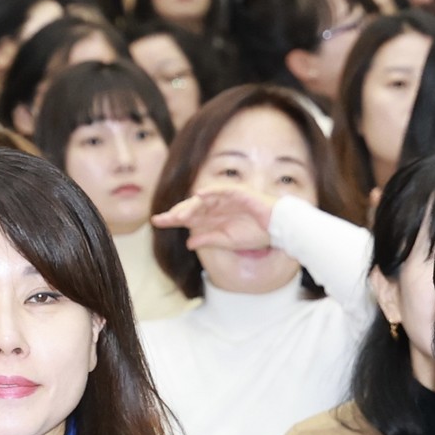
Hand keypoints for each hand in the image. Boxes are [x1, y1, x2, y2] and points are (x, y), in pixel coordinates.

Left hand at [154, 186, 277, 255]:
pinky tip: (198, 196)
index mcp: (213, 218)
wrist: (277, 228)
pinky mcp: (237, 192)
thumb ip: (208, 240)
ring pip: (202, 200)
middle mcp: (216, 207)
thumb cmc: (255, 234)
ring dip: (190, 207)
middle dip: (176, 213)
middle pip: (191, 207)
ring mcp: (225, 198)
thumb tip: (188, 243)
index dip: (173, 219)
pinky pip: (221, 190)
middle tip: (162, 219)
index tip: (156, 222)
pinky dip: (210, 192)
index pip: (189, 217)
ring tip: (178, 215)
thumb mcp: (227, 241)